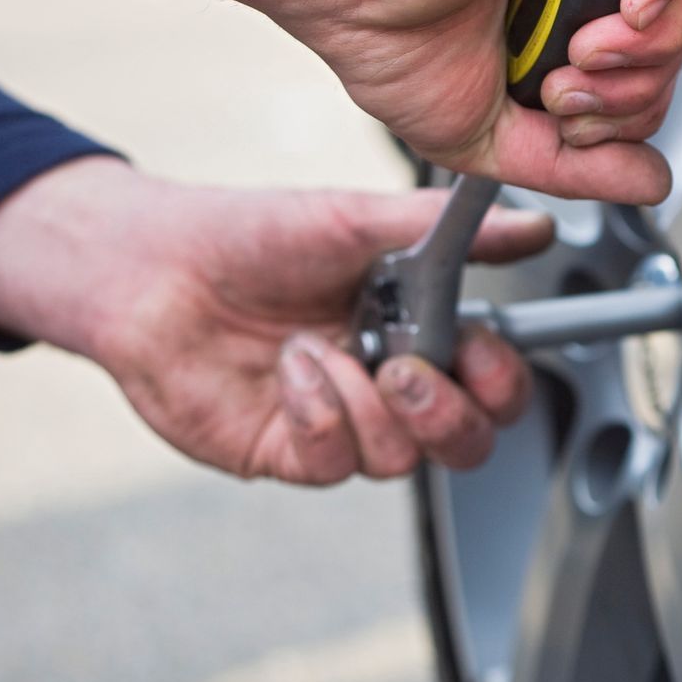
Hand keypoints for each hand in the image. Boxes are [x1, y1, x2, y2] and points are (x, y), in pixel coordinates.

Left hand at [0, 157, 554, 483]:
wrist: (148, 267)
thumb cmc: (249, 237)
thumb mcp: (357, 221)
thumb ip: (449, 230)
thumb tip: (533, 224)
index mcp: (418, 329)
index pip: (493, 384)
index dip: (500, 381)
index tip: (478, 347)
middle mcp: (386, 383)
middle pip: (465, 442)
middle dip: (448, 414)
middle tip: (407, 370)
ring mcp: (340, 423)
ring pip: (402, 459)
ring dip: (367, 405)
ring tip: (319, 349)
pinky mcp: (288, 451)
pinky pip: (333, 461)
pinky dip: (317, 412)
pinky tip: (289, 370)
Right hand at [186, 0, 681, 205]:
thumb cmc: (386, 36)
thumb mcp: (497, 133)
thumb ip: (581, 164)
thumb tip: (654, 183)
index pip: (656, 49)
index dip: (634, 102)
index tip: (568, 116)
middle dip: (642, 83)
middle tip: (569, 94)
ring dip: (651, 41)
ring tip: (583, 59)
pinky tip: (625, 12)